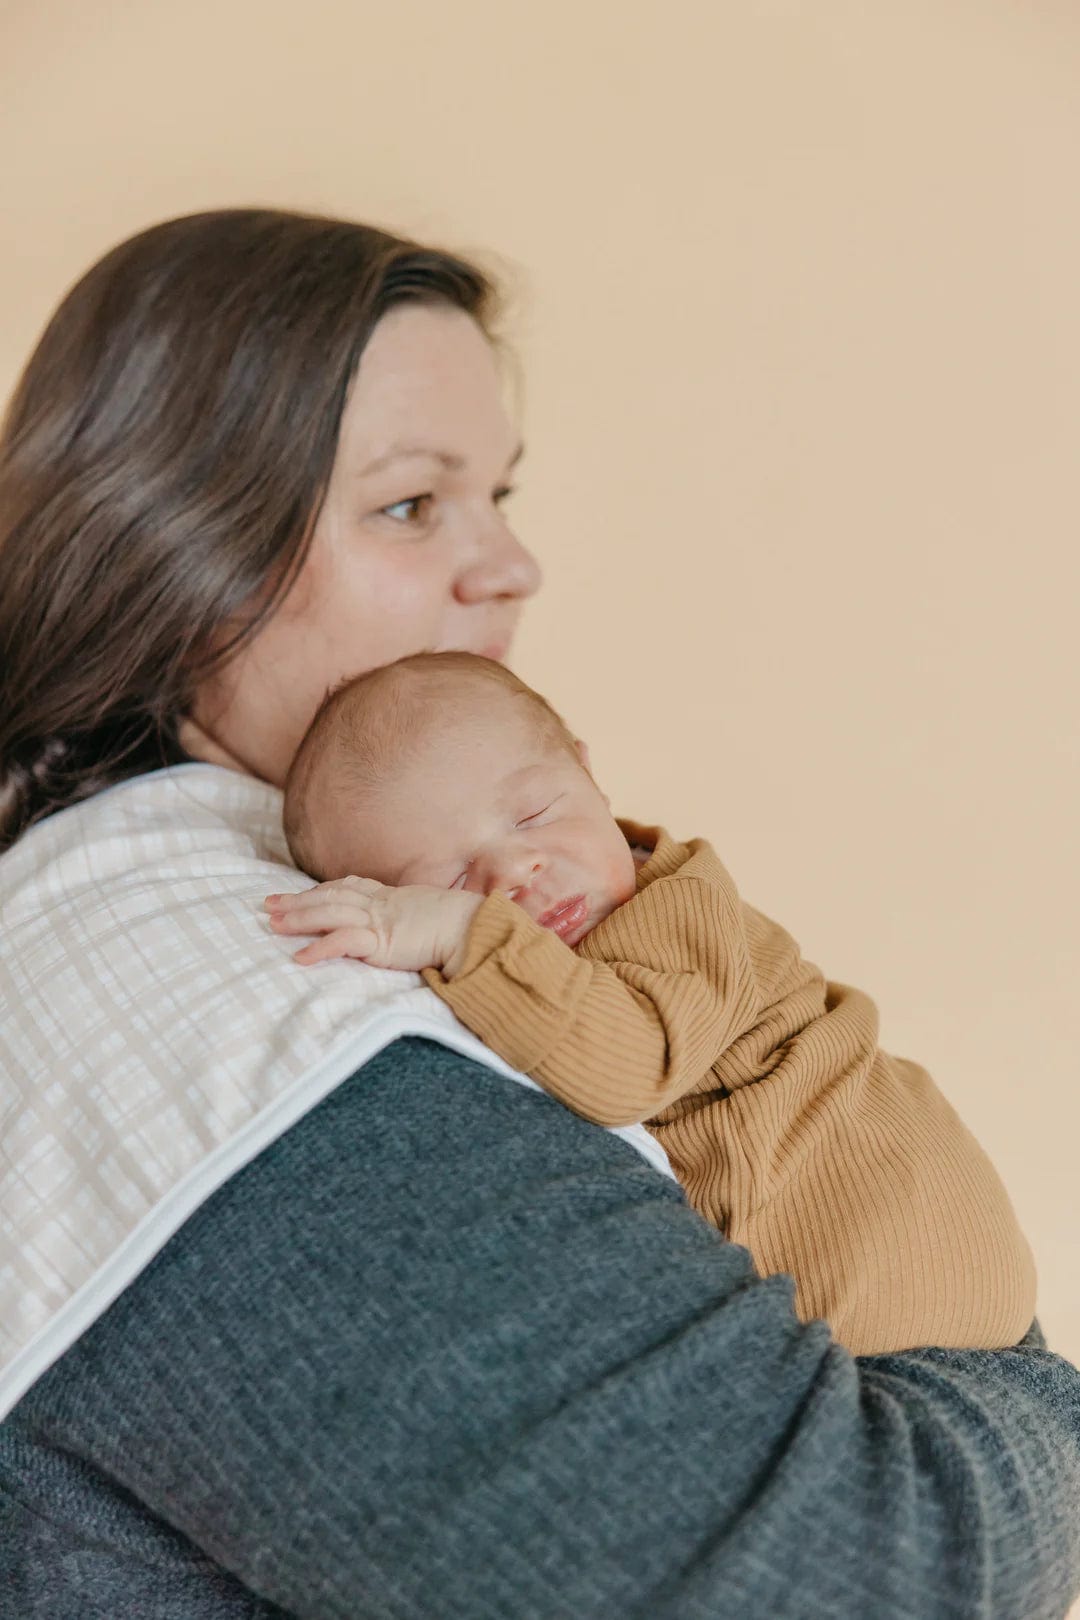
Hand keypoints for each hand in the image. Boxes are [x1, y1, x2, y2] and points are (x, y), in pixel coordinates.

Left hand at [264, 876, 481, 971]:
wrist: (475, 928)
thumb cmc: (461, 923)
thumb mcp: (431, 914)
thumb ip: (415, 918)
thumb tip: (416, 925)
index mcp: (391, 897)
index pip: (347, 888)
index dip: (319, 891)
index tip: (297, 894)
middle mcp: (381, 904)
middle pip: (330, 897)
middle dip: (296, 901)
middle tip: (268, 904)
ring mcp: (380, 920)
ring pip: (330, 914)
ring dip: (299, 919)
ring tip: (273, 925)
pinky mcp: (382, 941)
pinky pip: (344, 942)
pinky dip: (320, 949)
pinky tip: (299, 958)